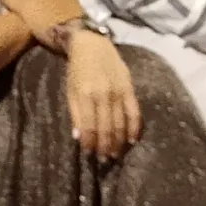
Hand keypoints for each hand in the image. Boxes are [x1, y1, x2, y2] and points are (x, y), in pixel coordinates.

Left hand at [65, 33, 140, 159]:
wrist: (93, 44)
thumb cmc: (77, 69)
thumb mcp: (70, 90)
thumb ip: (75, 113)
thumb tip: (79, 138)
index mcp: (85, 94)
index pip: (89, 126)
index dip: (90, 143)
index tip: (89, 154)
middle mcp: (103, 94)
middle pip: (107, 128)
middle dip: (105, 147)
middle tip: (104, 160)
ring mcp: (119, 91)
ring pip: (121, 123)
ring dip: (118, 142)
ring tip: (115, 155)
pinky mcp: (130, 88)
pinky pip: (135, 113)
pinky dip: (134, 128)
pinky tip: (131, 140)